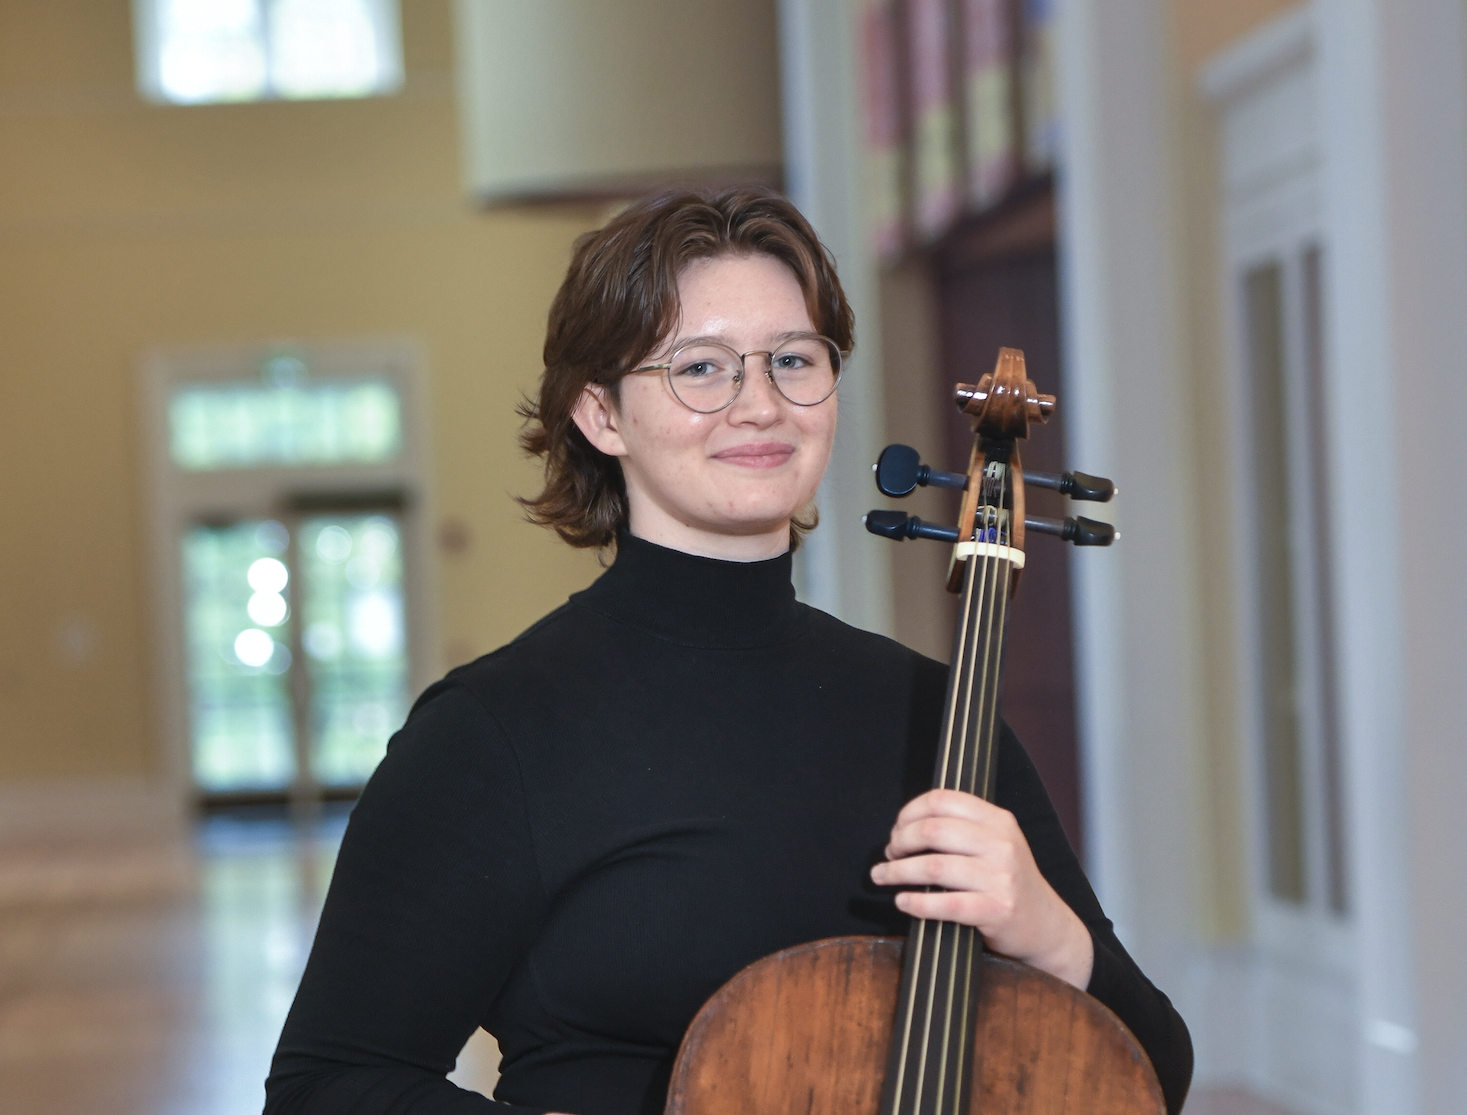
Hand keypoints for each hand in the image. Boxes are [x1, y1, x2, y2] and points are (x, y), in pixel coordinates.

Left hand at [869, 788, 1093, 989]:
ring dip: (898, 872)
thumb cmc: (1009, 882)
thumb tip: (904, 828)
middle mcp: (1001, 843)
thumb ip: (961, 829)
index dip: (909, 812)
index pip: (943, 800)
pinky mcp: (996, 910)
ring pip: (932, 867)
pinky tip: (903, 901)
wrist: (1046, 926)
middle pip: (932, 830)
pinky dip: (916, 902)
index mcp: (998, 820)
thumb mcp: (996, 843)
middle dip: (899, 842)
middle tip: (889, 854)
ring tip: (884, 876)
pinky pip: (945, 904)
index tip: (897, 828)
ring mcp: (1001, 877)